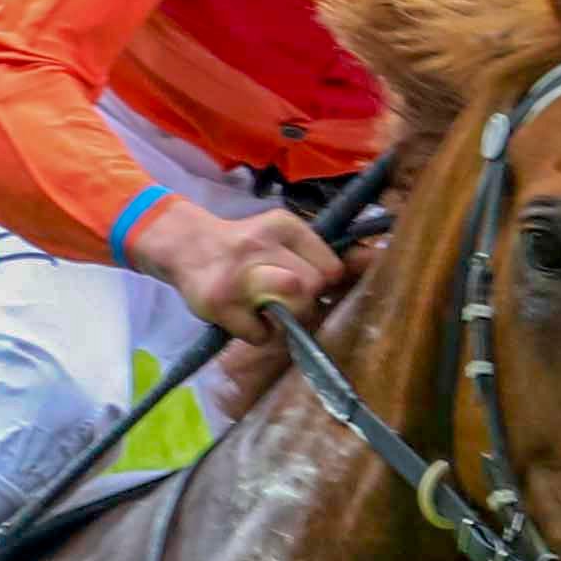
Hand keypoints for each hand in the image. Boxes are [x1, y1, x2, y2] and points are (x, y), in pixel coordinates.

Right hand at [130, 195, 343, 343]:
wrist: (187, 247)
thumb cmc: (246, 247)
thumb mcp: (282, 239)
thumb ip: (322, 253)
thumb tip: (373, 258)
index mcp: (283, 226)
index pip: (331, 268)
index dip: (325, 284)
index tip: (309, 283)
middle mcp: (260, 245)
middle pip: (313, 288)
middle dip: (305, 302)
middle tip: (285, 298)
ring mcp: (238, 276)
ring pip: (292, 309)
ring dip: (285, 317)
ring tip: (268, 308)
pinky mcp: (220, 304)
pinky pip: (262, 334)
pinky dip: (259, 333)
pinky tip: (246, 317)